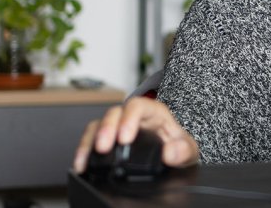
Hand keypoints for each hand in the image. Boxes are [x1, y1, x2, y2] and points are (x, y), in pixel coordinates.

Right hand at [73, 96, 198, 172]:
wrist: (174, 155)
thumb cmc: (180, 147)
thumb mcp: (189, 149)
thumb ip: (184, 150)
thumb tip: (170, 153)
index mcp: (154, 112)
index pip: (138, 106)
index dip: (129, 119)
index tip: (125, 137)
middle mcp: (134, 116)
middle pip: (115, 113)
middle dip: (106, 129)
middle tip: (103, 147)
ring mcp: (119, 126)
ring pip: (99, 124)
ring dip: (91, 140)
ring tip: (87, 158)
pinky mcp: (109, 139)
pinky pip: (91, 139)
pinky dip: (84, 150)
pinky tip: (81, 163)